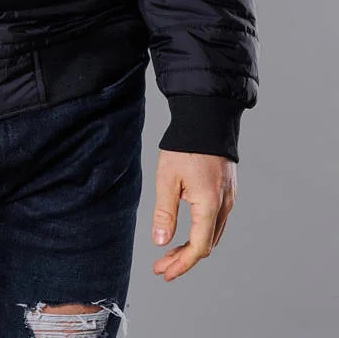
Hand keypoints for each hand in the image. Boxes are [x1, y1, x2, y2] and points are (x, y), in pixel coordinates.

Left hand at [151, 150, 236, 280]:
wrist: (207, 118)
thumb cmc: (186, 145)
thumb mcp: (167, 178)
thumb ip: (165, 212)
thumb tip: (161, 242)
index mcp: (210, 205)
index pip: (198, 248)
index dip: (181, 264)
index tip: (164, 272)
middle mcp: (224, 206)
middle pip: (206, 245)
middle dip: (184, 259)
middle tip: (162, 267)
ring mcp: (229, 198)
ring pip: (213, 234)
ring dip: (192, 247)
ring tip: (170, 253)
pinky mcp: (228, 191)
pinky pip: (217, 221)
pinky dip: (201, 233)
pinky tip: (186, 232)